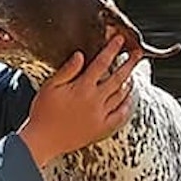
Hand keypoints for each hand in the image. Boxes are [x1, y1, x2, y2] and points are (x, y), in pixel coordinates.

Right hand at [15, 35, 140, 166]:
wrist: (43, 141)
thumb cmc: (43, 112)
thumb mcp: (50, 86)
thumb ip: (67, 70)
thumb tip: (80, 55)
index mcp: (82, 87)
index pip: (101, 63)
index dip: (112, 49)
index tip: (119, 40)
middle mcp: (95, 100)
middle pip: (118, 78)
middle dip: (129, 64)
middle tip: (137, 54)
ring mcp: (100, 115)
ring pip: (121, 96)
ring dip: (129, 83)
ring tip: (133, 74)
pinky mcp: (101, 128)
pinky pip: (120, 116)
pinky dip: (127, 106)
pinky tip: (129, 100)